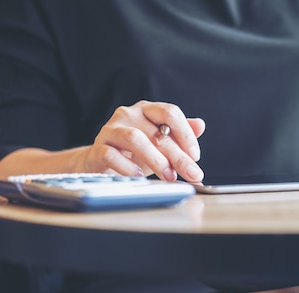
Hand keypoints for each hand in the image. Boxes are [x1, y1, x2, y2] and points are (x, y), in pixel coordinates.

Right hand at [85, 100, 205, 181]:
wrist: (103, 162)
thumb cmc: (136, 152)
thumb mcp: (161, 143)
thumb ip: (179, 134)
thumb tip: (200, 125)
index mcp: (147, 110)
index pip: (170, 112)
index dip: (185, 133)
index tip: (196, 156)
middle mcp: (129, 114)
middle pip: (157, 132)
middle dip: (178, 156)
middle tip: (191, 174)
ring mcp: (111, 129)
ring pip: (135, 139)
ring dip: (156, 159)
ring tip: (168, 176)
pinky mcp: (98, 147)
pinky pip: (112, 155)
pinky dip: (128, 167)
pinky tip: (139, 176)